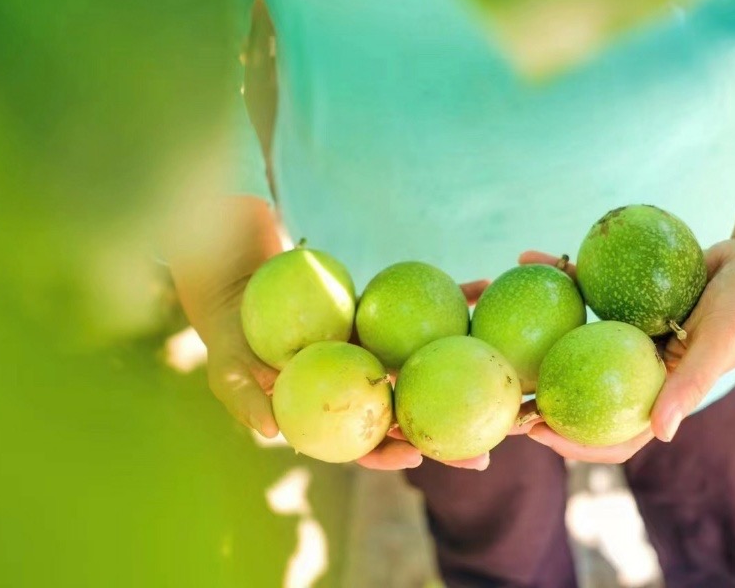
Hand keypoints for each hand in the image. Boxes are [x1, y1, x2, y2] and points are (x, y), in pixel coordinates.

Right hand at [207, 278, 520, 470]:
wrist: (237, 277)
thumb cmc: (227, 330)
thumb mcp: (225, 365)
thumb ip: (245, 398)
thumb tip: (272, 431)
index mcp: (328, 412)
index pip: (363, 442)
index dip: (390, 453)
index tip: (418, 456)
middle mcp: (358, 386)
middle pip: (409, 413)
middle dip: (451, 428)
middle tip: (492, 437)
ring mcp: (374, 352)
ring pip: (427, 364)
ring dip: (467, 363)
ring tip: (509, 359)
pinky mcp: (383, 317)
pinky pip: (420, 313)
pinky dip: (450, 300)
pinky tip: (482, 289)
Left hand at [516, 241, 734, 462]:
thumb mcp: (721, 343)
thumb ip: (690, 385)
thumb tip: (661, 434)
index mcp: (658, 394)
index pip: (611, 435)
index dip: (573, 442)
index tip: (535, 433)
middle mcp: (634, 370)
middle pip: (579, 391)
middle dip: (538, 394)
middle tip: (498, 386)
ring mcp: (623, 336)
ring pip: (570, 340)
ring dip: (533, 333)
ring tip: (490, 323)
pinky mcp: (620, 302)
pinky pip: (581, 292)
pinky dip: (558, 275)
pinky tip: (527, 257)